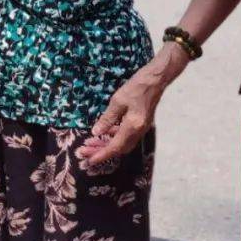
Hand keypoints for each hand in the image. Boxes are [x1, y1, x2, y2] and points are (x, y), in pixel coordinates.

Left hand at [78, 42, 190, 166]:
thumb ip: (107, 118)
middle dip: (102, 152)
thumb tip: (96, 133)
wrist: (155, 80)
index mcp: (132, 127)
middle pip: (119, 149)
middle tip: (85, 152)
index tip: (89, 161)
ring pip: (122, 143)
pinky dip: (114, 137)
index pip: (115, 147)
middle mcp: (138, 132)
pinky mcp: (140, 124)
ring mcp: (141, 128)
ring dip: (107, 145)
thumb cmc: (136, 87)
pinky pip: (126, 136)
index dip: (102, 155)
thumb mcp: (117, 101)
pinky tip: (105, 132)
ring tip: (91, 144)